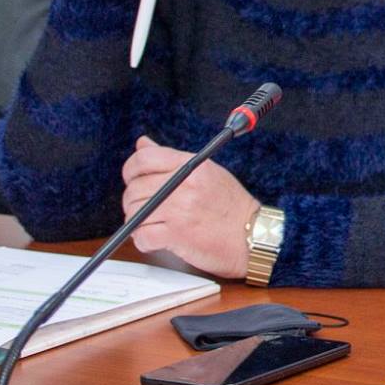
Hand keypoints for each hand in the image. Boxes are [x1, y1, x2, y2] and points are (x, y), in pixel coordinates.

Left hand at [120, 136, 259, 278]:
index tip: (133, 179)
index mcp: (193, 166)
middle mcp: (185, 184)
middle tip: (148, 209)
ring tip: (156, 225)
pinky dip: (144, 241)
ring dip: (139, 222)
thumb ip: (172, 159)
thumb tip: (143, 144)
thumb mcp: (208, 173)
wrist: (253, 236)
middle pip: (134, 188)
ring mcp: (180, 209)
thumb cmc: (232, 207)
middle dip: (134, 202)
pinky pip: (141, 236)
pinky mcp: (177, 234)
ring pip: (134, 212)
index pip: (144, 158)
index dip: (131, 170)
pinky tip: (158, 239)